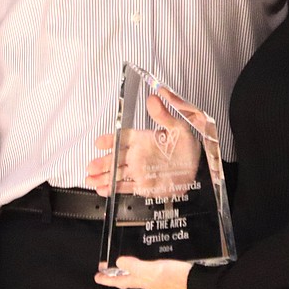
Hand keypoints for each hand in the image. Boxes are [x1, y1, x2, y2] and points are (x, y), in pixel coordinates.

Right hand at [86, 93, 200, 197]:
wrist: (199, 170)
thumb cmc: (189, 147)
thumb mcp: (178, 128)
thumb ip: (164, 115)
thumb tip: (154, 99)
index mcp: (143, 140)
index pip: (122, 138)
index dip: (109, 140)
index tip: (99, 143)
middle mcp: (138, 155)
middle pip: (115, 158)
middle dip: (102, 162)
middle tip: (90, 166)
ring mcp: (140, 171)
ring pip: (117, 174)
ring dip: (103, 177)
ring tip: (89, 180)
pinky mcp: (144, 186)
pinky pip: (126, 187)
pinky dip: (113, 189)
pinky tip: (102, 190)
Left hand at [94, 256, 191, 288]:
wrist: (196, 282)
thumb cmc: (176, 278)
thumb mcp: (152, 270)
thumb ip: (135, 266)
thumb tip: (118, 261)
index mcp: (142, 280)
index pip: (120, 281)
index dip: (107, 279)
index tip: (96, 277)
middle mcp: (147, 281)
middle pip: (126, 279)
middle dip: (114, 275)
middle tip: (104, 272)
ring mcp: (156, 278)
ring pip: (136, 275)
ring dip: (126, 270)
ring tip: (119, 266)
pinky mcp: (164, 273)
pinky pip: (146, 270)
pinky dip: (140, 266)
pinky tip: (143, 261)